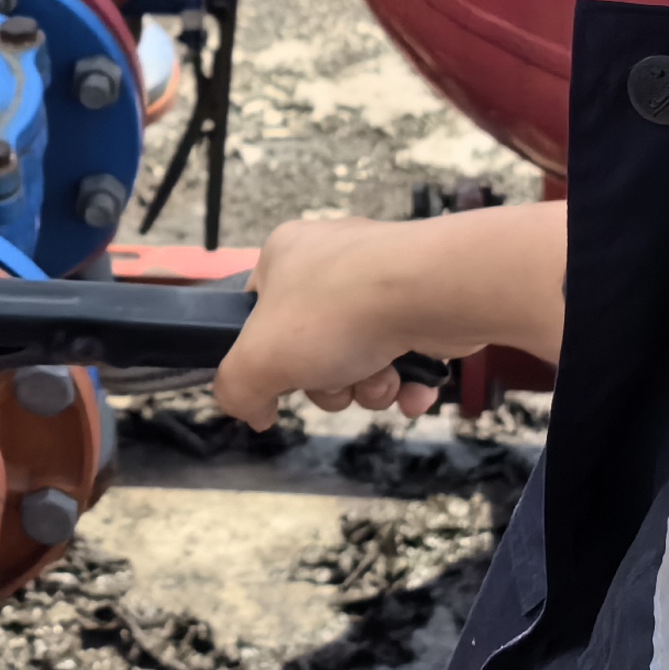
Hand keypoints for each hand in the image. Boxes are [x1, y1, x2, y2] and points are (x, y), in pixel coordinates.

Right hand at [214, 216, 447, 431]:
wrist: (432, 293)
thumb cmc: (337, 312)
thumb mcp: (256, 361)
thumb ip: (237, 391)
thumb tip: (255, 413)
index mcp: (285, 257)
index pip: (258, 311)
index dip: (267, 353)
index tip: (280, 373)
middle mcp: (334, 263)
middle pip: (312, 349)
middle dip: (327, 383)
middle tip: (336, 379)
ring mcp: (384, 283)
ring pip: (360, 361)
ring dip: (368, 387)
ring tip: (381, 377)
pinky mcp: (425, 305)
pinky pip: (405, 359)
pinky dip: (407, 384)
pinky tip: (412, 390)